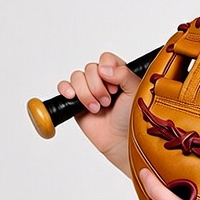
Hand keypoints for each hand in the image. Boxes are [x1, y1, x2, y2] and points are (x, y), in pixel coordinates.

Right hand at [57, 53, 140, 173]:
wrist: (122, 141)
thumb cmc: (133, 117)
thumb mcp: (135, 91)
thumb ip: (123, 74)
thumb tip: (104, 68)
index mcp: (118, 74)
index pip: (106, 59)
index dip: (107, 70)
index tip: (115, 87)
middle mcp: (103, 80)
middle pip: (90, 68)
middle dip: (97, 86)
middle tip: (108, 102)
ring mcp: (89, 91)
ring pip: (77, 77)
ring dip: (86, 93)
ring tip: (97, 108)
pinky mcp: (76, 102)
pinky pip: (64, 87)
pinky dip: (65, 89)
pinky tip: (72, 97)